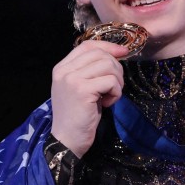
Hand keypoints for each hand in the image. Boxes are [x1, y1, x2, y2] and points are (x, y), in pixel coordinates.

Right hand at [50, 40, 127, 157]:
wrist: (67, 139)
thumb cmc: (77, 116)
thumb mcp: (80, 88)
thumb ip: (90, 71)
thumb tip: (116, 55)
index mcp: (62, 67)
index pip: (88, 45)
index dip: (108, 46)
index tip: (123, 52)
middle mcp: (64, 70)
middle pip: (101, 54)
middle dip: (116, 69)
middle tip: (114, 87)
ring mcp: (72, 79)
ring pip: (108, 66)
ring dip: (117, 82)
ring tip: (109, 96)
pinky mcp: (83, 90)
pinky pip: (111, 81)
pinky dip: (116, 92)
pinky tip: (107, 103)